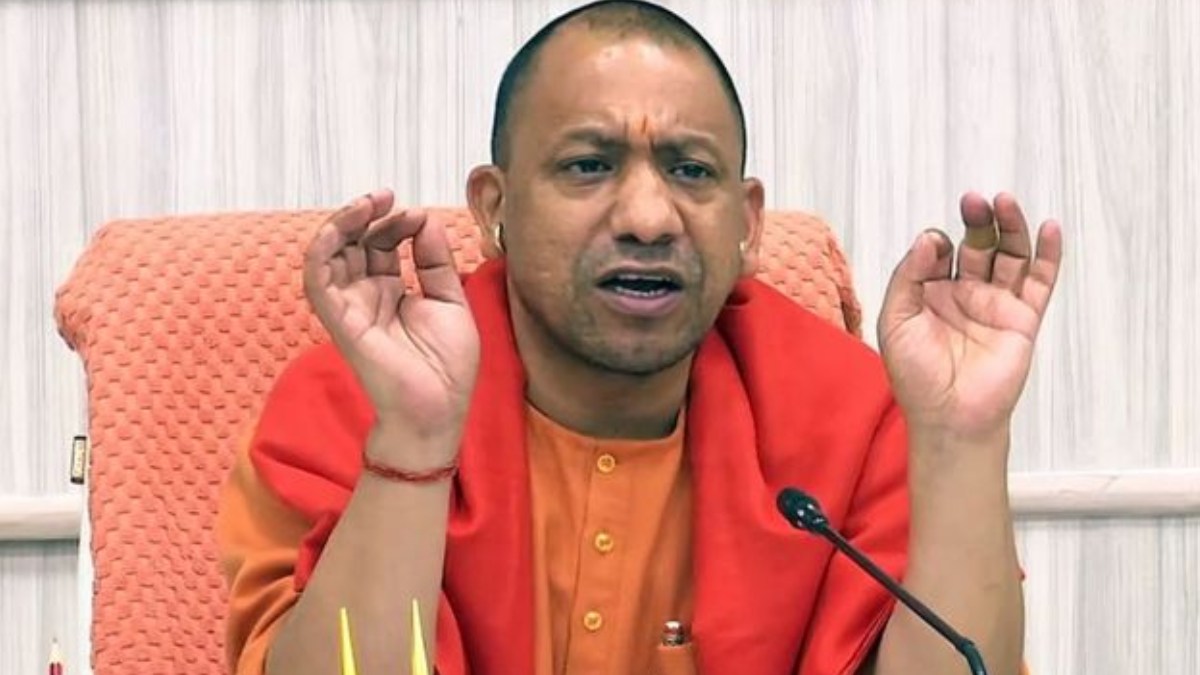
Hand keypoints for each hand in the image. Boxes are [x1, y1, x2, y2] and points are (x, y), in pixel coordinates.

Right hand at [303, 190, 479, 459]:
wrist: (440, 409)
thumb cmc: (447, 367)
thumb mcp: (449, 300)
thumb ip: (435, 259)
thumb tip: (425, 218)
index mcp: (392, 292)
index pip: (383, 244)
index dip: (396, 223)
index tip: (417, 215)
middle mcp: (367, 296)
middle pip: (354, 243)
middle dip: (367, 215)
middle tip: (385, 197)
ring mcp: (351, 308)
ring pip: (330, 254)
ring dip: (343, 223)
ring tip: (367, 204)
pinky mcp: (339, 321)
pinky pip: (317, 281)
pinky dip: (322, 251)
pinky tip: (339, 230)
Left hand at [878, 192, 1062, 440]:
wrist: (949, 417)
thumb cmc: (916, 375)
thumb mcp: (895, 321)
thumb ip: (908, 277)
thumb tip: (929, 238)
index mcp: (929, 292)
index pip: (937, 251)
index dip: (935, 244)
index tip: (934, 247)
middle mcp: (964, 293)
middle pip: (977, 245)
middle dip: (976, 221)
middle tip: (974, 200)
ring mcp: (995, 304)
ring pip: (1009, 255)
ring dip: (1010, 227)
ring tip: (1004, 202)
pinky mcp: (1023, 319)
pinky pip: (1039, 281)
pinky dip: (1047, 255)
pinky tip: (1048, 228)